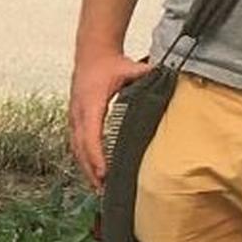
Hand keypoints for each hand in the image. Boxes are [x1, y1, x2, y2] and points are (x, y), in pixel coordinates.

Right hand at [67, 49, 156, 188]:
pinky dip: (83, 159)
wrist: (91, 51)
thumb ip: (147, 75)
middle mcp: (78, 112)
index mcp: (91, 103)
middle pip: (80, 148)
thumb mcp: (129, 67)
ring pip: (76, 148)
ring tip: (97, 187)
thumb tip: (167, 78)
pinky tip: (92, 171)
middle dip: (90, 171)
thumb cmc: (110, 63)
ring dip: (85, 168)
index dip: (96, 157)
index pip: (90, 136)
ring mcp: (74, 116)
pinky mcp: (75, 118)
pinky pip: (76, 143)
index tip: (103, 174)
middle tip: (102, 190)